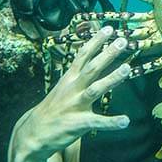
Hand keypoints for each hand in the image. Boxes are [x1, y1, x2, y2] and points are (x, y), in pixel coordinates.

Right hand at [9, 27, 130, 161]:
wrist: (33, 133)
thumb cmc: (54, 107)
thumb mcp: (64, 87)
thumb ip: (79, 74)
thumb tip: (95, 59)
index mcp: (69, 78)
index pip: (83, 55)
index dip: (95, 41)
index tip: (108, 28)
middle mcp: (73, 88)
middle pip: (92, 68)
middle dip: (107, 54)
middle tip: (123, 41)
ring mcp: (75, 105)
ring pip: (95, 89)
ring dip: (111, 78)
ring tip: (127, 69)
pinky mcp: (78, 124)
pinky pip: (98, 122)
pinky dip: (111, 122)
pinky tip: (125, 121)